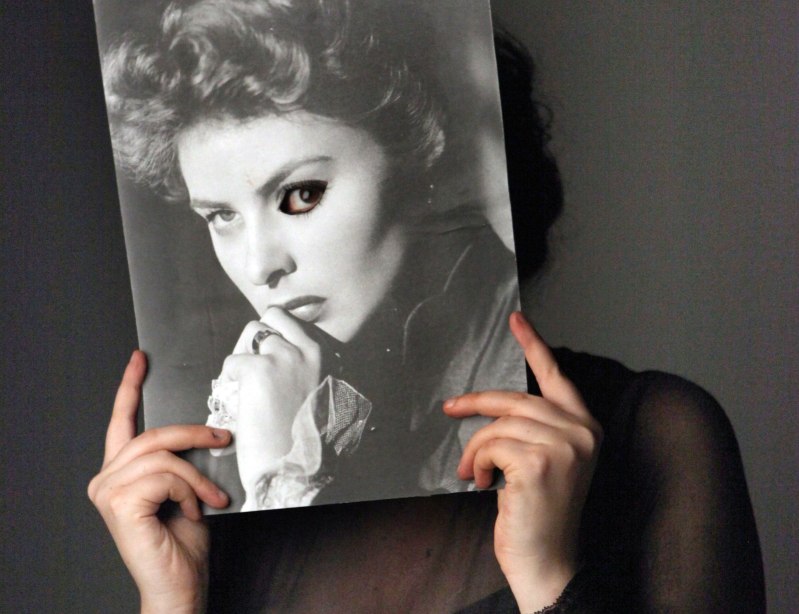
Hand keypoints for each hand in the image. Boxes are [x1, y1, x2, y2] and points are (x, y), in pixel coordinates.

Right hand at [87, 351, 230, 613]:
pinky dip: (189, 491)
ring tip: (209, 500)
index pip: (122, 421)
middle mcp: (106, 479)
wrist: (181, 584)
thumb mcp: (187, 489)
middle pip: (153, 434)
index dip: (130, 386)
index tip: (140, 359)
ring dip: (197, 477)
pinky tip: (192, 512)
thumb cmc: (184, 543)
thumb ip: (182, 460)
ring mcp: (108, 491)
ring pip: (165, 455)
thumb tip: (209, 430)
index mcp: (121, 473)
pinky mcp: (119, 502)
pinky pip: (167, 475)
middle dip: (195, 433)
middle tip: (224, 438)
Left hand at [218, 307, 321, 498]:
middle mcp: (312, 350)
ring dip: (244, 353)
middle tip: (251, 362)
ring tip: (242, 381)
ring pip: (251, 332)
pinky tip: (238, 400)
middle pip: (274, 316)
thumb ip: (309, 371)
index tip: (269, 354)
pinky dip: (230, 380)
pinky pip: (233, 361)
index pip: (298, 322)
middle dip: (259, 336)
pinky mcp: (259, 370)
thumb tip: (281, 354)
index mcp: (331, 356)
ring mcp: (285, 357)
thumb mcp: (322, 397)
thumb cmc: (309, 443)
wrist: (296, 471)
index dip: (278, 336)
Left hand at [443, 312, 601, 611]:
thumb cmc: (539, 514)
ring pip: (498, 424)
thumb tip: (491, 408)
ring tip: (475, 473)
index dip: (534, 345)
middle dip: (476, 404)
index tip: (517, 319)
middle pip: (515, 399)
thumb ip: (531, 430)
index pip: (556, 377)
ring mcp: (564, 446)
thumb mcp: (544, 462)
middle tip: (451, 408)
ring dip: (476, 449)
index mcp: (585, 429)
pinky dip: (477, 463)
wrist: (546, 561)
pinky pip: (489, 444)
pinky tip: (484, 485)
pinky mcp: (539, 462)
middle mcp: (581, 433)